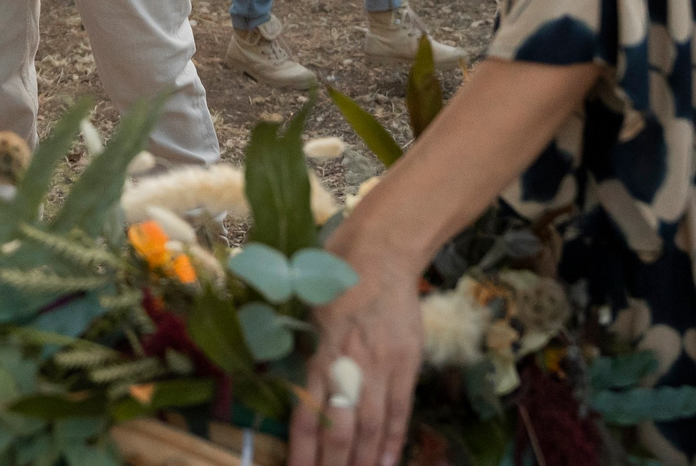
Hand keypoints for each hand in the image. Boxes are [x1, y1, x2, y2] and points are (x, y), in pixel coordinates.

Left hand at [287, 237, 422, 465]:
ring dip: (362, 460)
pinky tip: (386, 462)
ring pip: (370, 425)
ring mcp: (381, 366)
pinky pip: (399, 409)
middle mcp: (348, 364)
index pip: (308, 413)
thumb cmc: (333, 274)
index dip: (303, 450)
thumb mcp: (304, 309)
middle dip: (333, 465)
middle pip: (340, 428)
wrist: (381, 251)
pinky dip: (393, 440)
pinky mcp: (406, 362)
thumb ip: (302, 350)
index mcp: (318, 352)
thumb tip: (289, 384)